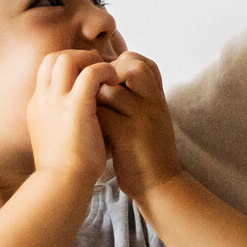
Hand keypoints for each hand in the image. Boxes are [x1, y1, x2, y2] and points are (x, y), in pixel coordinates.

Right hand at [25, 48, 110, 184]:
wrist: (61, 184)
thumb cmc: (64, 169)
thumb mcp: (56, 138)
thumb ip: (63, 121)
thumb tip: (82, 115)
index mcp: (37, 106)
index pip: (46, 70)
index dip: (67, 65)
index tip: (85, 73)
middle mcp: (42, 100)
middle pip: (52, 58)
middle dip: (76, 57)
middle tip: (97, 69)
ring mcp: (56, 102)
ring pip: (66, 58)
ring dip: (89, 60)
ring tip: (106, 74)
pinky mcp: (75, 107)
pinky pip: (90, 73)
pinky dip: (103, 71)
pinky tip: (114, 81)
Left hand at [97, 51, 180, 200]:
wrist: (159, 184)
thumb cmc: (148, 149)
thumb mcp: (151, 117)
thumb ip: (136, 96)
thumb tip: (107, 75)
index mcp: (158, 96)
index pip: (141, 61)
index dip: (119, 66)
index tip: (108, 83)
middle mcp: (153, 102)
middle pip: (130, 67)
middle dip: (105, 76)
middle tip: (94, 95)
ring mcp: (142, 118)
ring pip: (110, 89)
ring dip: (92, 97)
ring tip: (88, 111)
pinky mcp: (128, 136)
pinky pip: (102, 113)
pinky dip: (89, 117)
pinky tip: (87, 128)